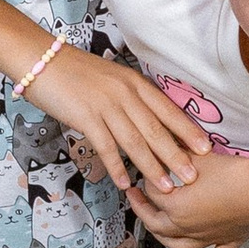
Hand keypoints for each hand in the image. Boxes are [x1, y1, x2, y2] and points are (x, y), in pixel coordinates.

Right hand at [45, 49, 207, 197]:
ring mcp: (105, 105)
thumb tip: (149, 119)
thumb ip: (131, 97)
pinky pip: (105, 146)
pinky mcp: (85, 116)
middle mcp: (125, 93)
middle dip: (177, 155)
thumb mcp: (112, 79)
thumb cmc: (76, 71)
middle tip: (193, 176)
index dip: (188, 130)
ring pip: (135, 141)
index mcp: (134, 83)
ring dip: (152, 167)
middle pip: (156, 129)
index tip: (205, 148)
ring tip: (165, 186)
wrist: (43, 60)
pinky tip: (123, 182)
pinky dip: (116, 166)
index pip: (168, 110)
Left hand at [129, 145, 248, 247]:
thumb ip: (179, 154)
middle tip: (136, 196)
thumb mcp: (200, 157)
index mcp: (175, 206)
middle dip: (142, 209)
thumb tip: (167, 146)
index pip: (153, 192)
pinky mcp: (228, 243)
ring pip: (177, 245)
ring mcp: (207, 239)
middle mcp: (186, 227)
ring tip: (156, 230)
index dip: (149, 179)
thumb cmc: (234, 173)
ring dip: (163, 239)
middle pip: (155, 222)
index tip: (151, 168)